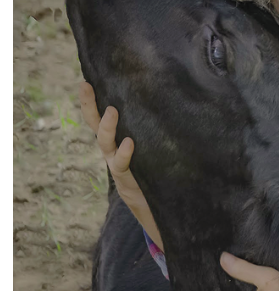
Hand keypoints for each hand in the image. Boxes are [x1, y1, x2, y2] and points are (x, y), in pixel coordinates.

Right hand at [80, 82, 160, 249]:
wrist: (163, 210)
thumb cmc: (162, 175)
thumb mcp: (158, 151)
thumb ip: (160, 134)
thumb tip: (181, 105)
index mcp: (119, 143)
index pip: (102, 118)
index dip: (92, 102)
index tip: (86, 80)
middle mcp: (113, 152)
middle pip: (95, 127)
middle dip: (89, 107)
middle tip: (88, 87)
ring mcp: (118, 166)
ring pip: (104, 144)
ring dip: (107, 128)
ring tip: (113, 111)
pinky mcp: (128, 181)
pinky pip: (122, 166)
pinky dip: (125, 154)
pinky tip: (130, 143)